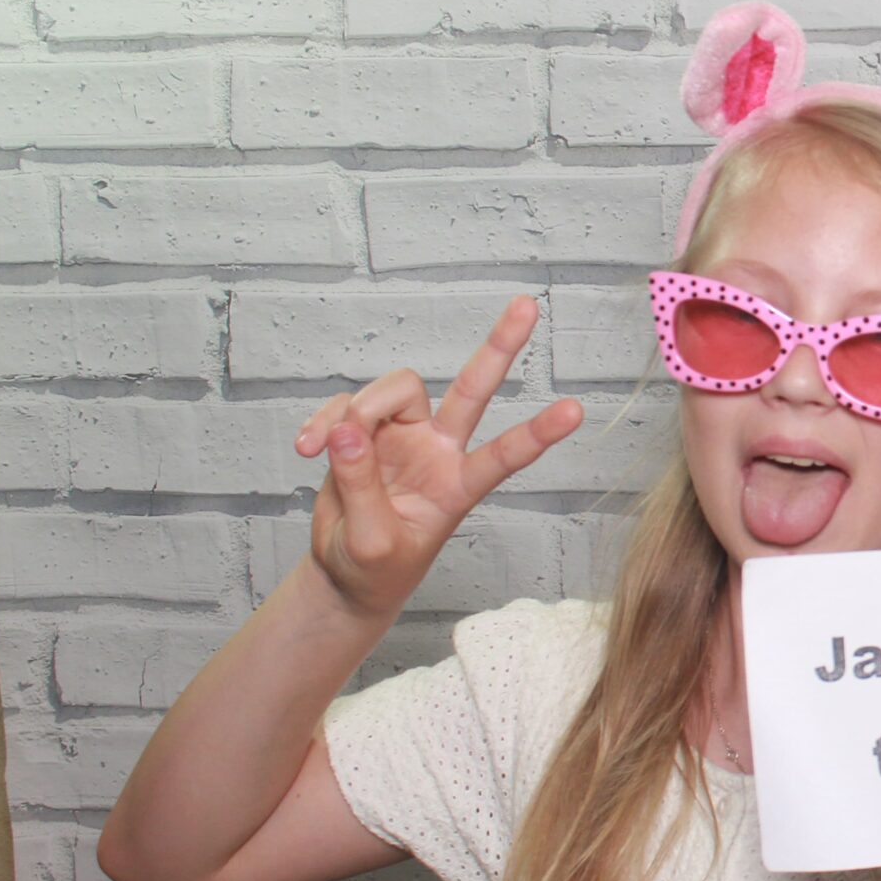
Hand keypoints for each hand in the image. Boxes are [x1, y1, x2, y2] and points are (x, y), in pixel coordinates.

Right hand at [292, 297, 582, 621]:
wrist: (345, 575)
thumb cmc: (373, 567)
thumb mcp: (370, 541)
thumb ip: (361, 485)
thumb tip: (346, 431)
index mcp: (458, 486)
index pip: (504, 456)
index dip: (538, 434)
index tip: (576, 411)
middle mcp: (439, 451)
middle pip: (474, 389)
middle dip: (500, 347)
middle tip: (528, 304)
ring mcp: (405, 437)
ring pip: (395, 389)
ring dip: (357, 411)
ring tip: (323, 449)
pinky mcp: (366, 432)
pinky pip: (347, 406)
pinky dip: (322, 421)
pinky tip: (305, 448)